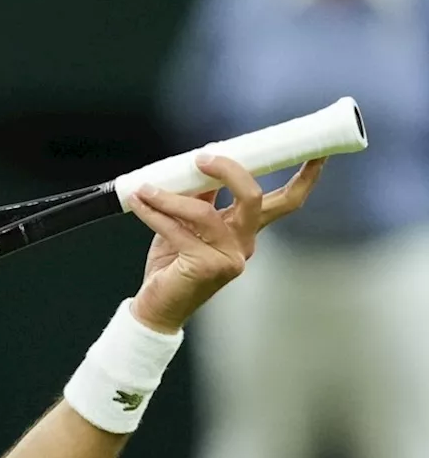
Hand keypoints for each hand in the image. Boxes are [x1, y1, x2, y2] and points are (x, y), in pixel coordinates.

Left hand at [127, 154, 325, 332]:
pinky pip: (178, 230)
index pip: (284, 202)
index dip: (304, 177)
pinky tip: (139, 203)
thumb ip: (198, 197)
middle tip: (203, 156)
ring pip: (204, 212)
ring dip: (170, 197)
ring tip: (146, 189)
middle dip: (231, 170)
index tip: (317, 151)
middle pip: (253, 198)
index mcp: (246, 231)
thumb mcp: (187, 224)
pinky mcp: (206, 267)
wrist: (157, 306)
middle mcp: (244, 244)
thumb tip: (198, 166)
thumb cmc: (173, 265)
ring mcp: (228, 258)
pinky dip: (155, 213)